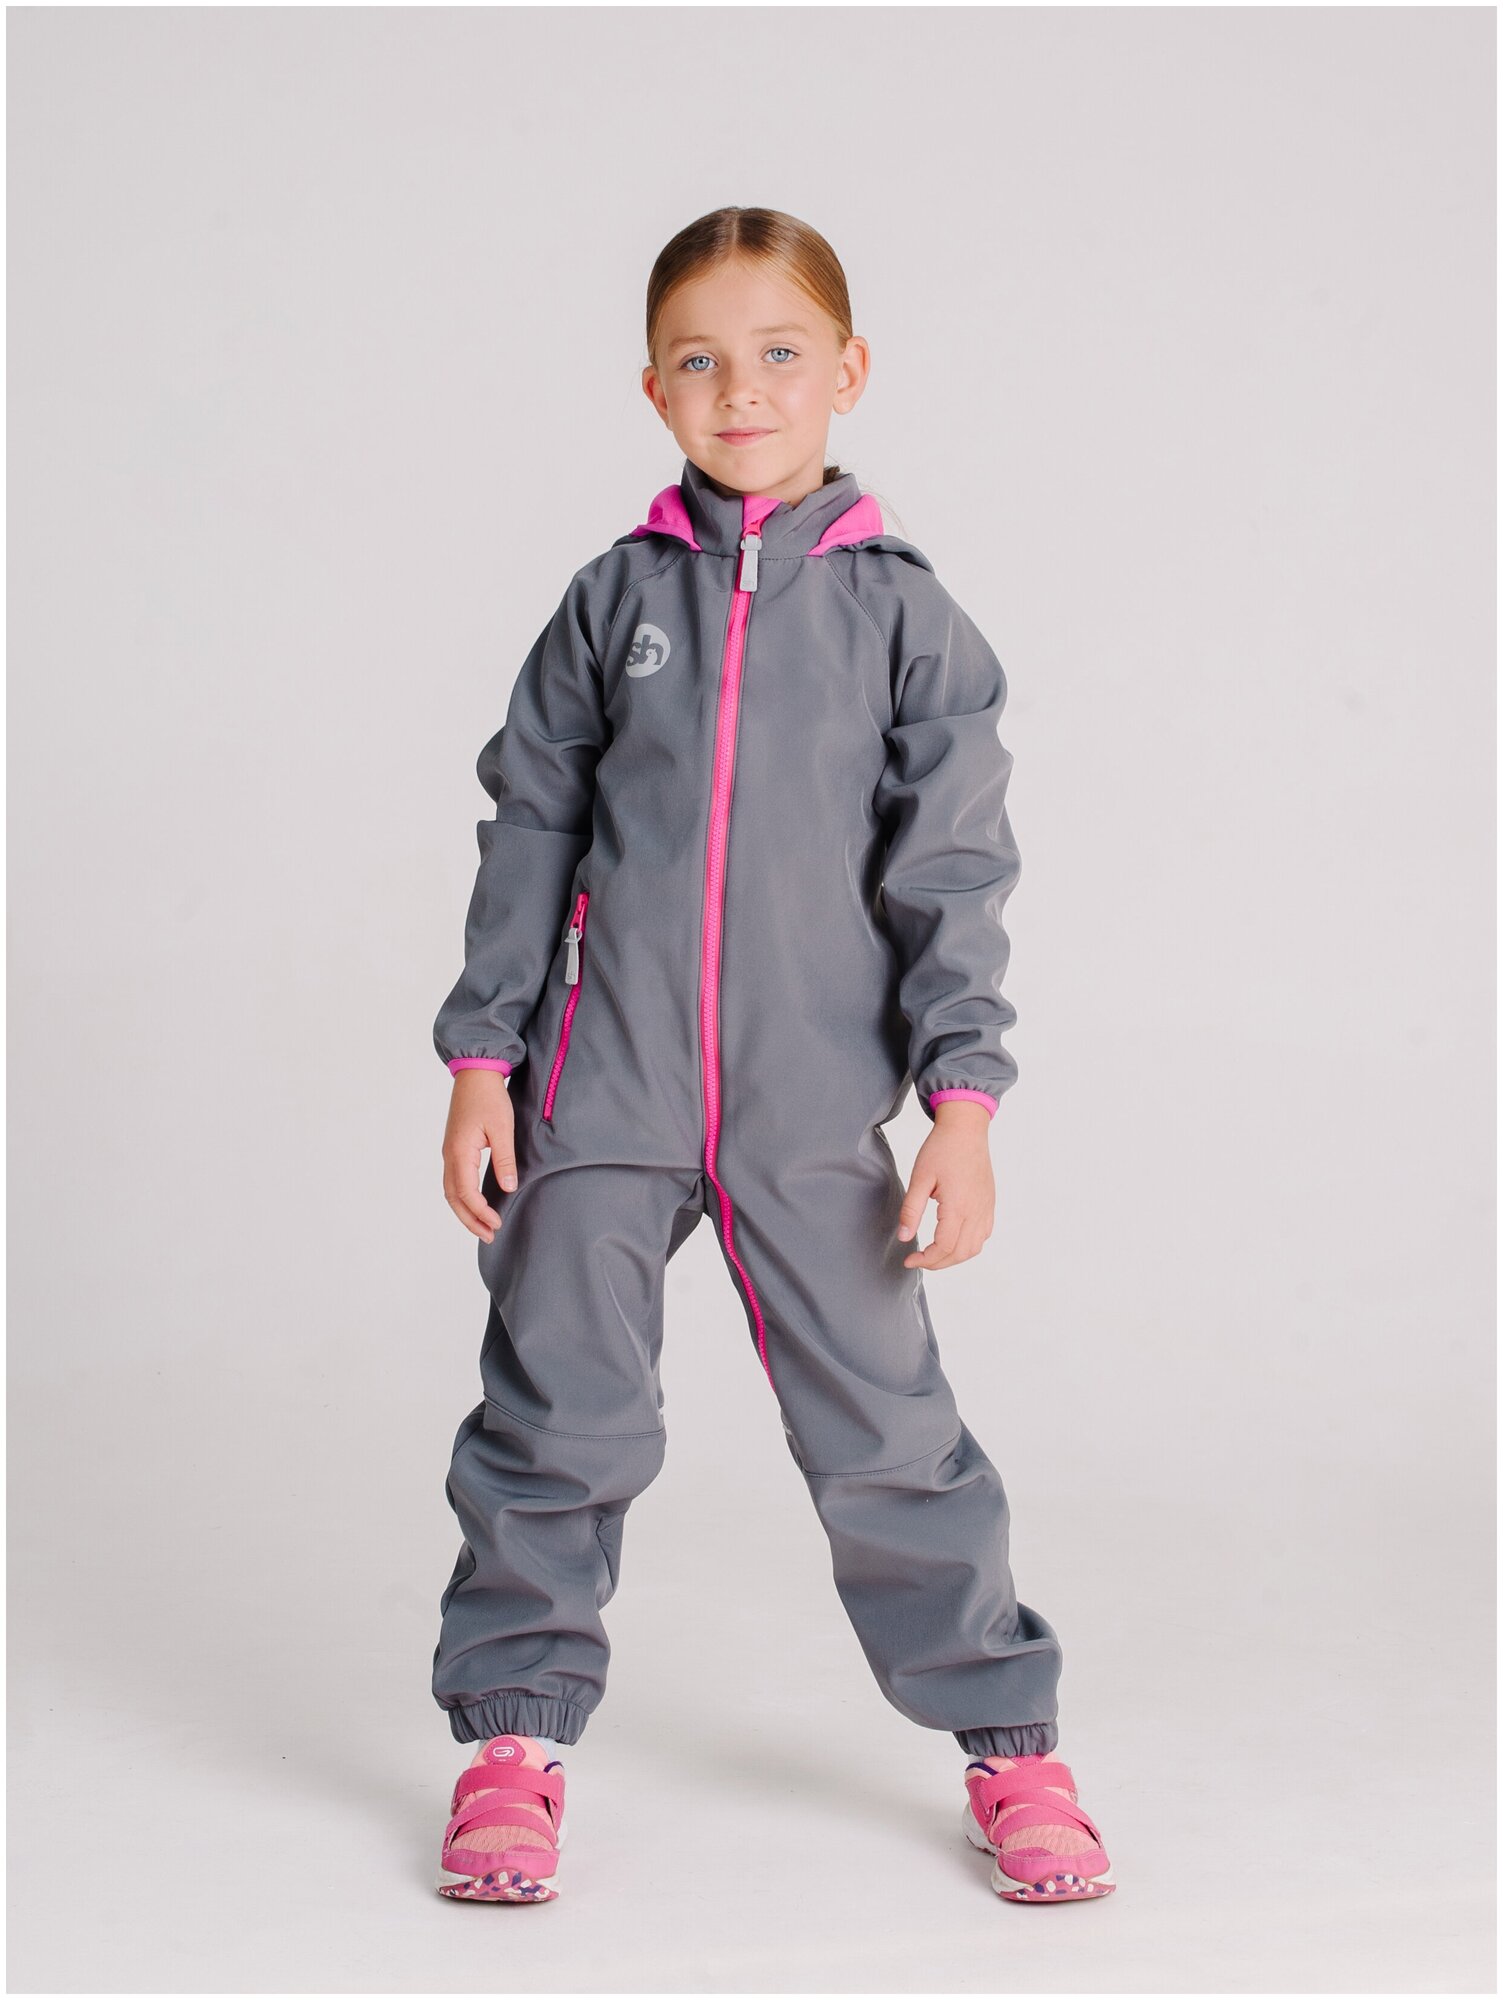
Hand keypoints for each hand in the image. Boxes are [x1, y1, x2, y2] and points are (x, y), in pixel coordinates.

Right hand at [442, 1070, 517, 1242]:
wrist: (475, 1073)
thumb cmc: (489, 1097)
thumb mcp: (502, 1128)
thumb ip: (504, 1160)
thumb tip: (508, 1188)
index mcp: (459, 1152)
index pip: (466, 1193)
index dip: (480, 1212)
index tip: (497, 1223)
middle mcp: (450, 1155)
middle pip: (453, 1198)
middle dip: (470, 1220)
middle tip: (489, 1236)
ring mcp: (450, 1152)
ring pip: (451, 1191)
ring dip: (465, 1211)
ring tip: (483, 1227)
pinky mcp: (454, 1148)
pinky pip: (454, 1181)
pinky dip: (463, 1198)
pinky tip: (476, 1204)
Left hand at [896, 1101, 994, 1268]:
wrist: (966, 1129)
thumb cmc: (941, 1149)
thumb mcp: (919, 1178)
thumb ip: (911, 1210)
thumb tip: (904, 1237)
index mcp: (958, 1206)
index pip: (944, 1247)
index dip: (926, 1259)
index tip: (909, 1259)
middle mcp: (976, 1210)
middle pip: (961, 1253)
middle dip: (938, 1263)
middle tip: (918, 1259)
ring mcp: (986, 1208)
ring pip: (975, 1247)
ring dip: (954, 1257)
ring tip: (934, 1253)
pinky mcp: (989, 1203)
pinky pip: (984, 1234)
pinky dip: (969, 1245)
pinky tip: (953, 1240)